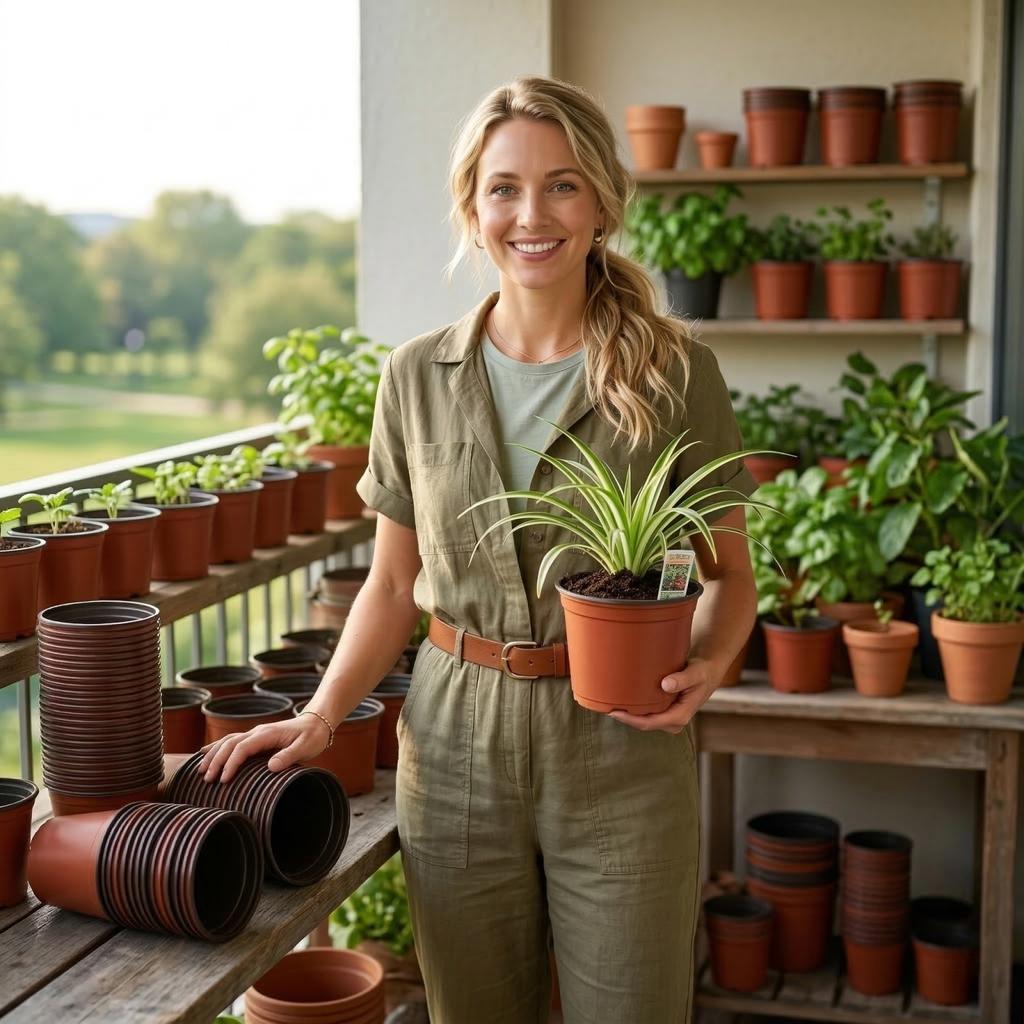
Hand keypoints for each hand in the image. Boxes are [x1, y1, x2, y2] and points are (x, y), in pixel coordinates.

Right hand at [198, 714, 330, 783]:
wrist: (317, 722)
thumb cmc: (312, 736)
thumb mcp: (305, 747)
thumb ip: (289, 756)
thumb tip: (270, 767)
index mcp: (267, 734)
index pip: (242, 748)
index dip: (231, 763)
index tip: (224, 780)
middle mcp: (257, 731)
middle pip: (230, 744)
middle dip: (216, 760)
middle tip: (207, 779)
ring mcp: (255, 733)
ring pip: (227, 741)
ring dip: (213, 754)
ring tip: (200, 771)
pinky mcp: (255, 738)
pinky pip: (231, 741)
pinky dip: (217, 747)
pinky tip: (205, 754)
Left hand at [609, 656, 717, 733]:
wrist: (708, 671)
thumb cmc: (702, 671)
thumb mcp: (696, 673)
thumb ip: (683, 679)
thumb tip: (666, 684)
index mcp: (680, 716)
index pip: (650, 723)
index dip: (630, 720)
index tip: (614, 712)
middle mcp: (674, 720)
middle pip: (643, 724)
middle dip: (625, 718)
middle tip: (604, 705)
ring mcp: (669, 717)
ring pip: (644, 720)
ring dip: (629, 714)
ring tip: (609, 702)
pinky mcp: (665, 711)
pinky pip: (647, 713)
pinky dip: (635, 708)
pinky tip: (622, 700)